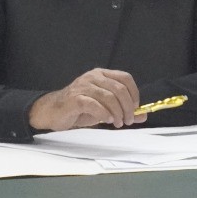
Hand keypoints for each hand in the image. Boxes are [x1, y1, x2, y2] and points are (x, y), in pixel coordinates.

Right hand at [27, 68, 147, 130]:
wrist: (54, 112)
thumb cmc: (80, 108)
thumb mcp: (105, 108)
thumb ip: (123, 110)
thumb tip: (143, 115)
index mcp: (101, 74)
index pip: (125, 78)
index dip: (134, 93)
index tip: (135, 108)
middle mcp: (93, 77)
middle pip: (119, 88)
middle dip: (128, 107)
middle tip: (128, 120)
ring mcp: (83, 86)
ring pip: (109, 97)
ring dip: (117, 112)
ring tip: (118, 123)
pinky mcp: (75, 98)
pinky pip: (94, 104)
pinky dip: (104, 114)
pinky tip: (107, 120)